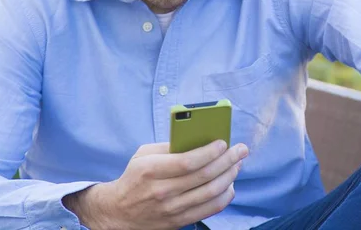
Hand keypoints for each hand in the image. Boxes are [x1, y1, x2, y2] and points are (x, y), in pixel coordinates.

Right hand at [63, 140, 248, 229]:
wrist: (119, 212)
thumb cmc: (135, 176)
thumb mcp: (144, 154)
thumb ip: (169, 146)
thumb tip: (199, 138)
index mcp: (151, 170)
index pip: (187, 162)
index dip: (209, 152)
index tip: (224, 143)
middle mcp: (162, 191)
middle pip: (204, 176)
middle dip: (227, 160)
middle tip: (240, 150)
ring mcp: (171, 209)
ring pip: (210, 193)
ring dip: (230, 176)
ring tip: (237, 164)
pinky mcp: (179, 221)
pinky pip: (209, 209)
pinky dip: (224, 195)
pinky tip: (230, 183)